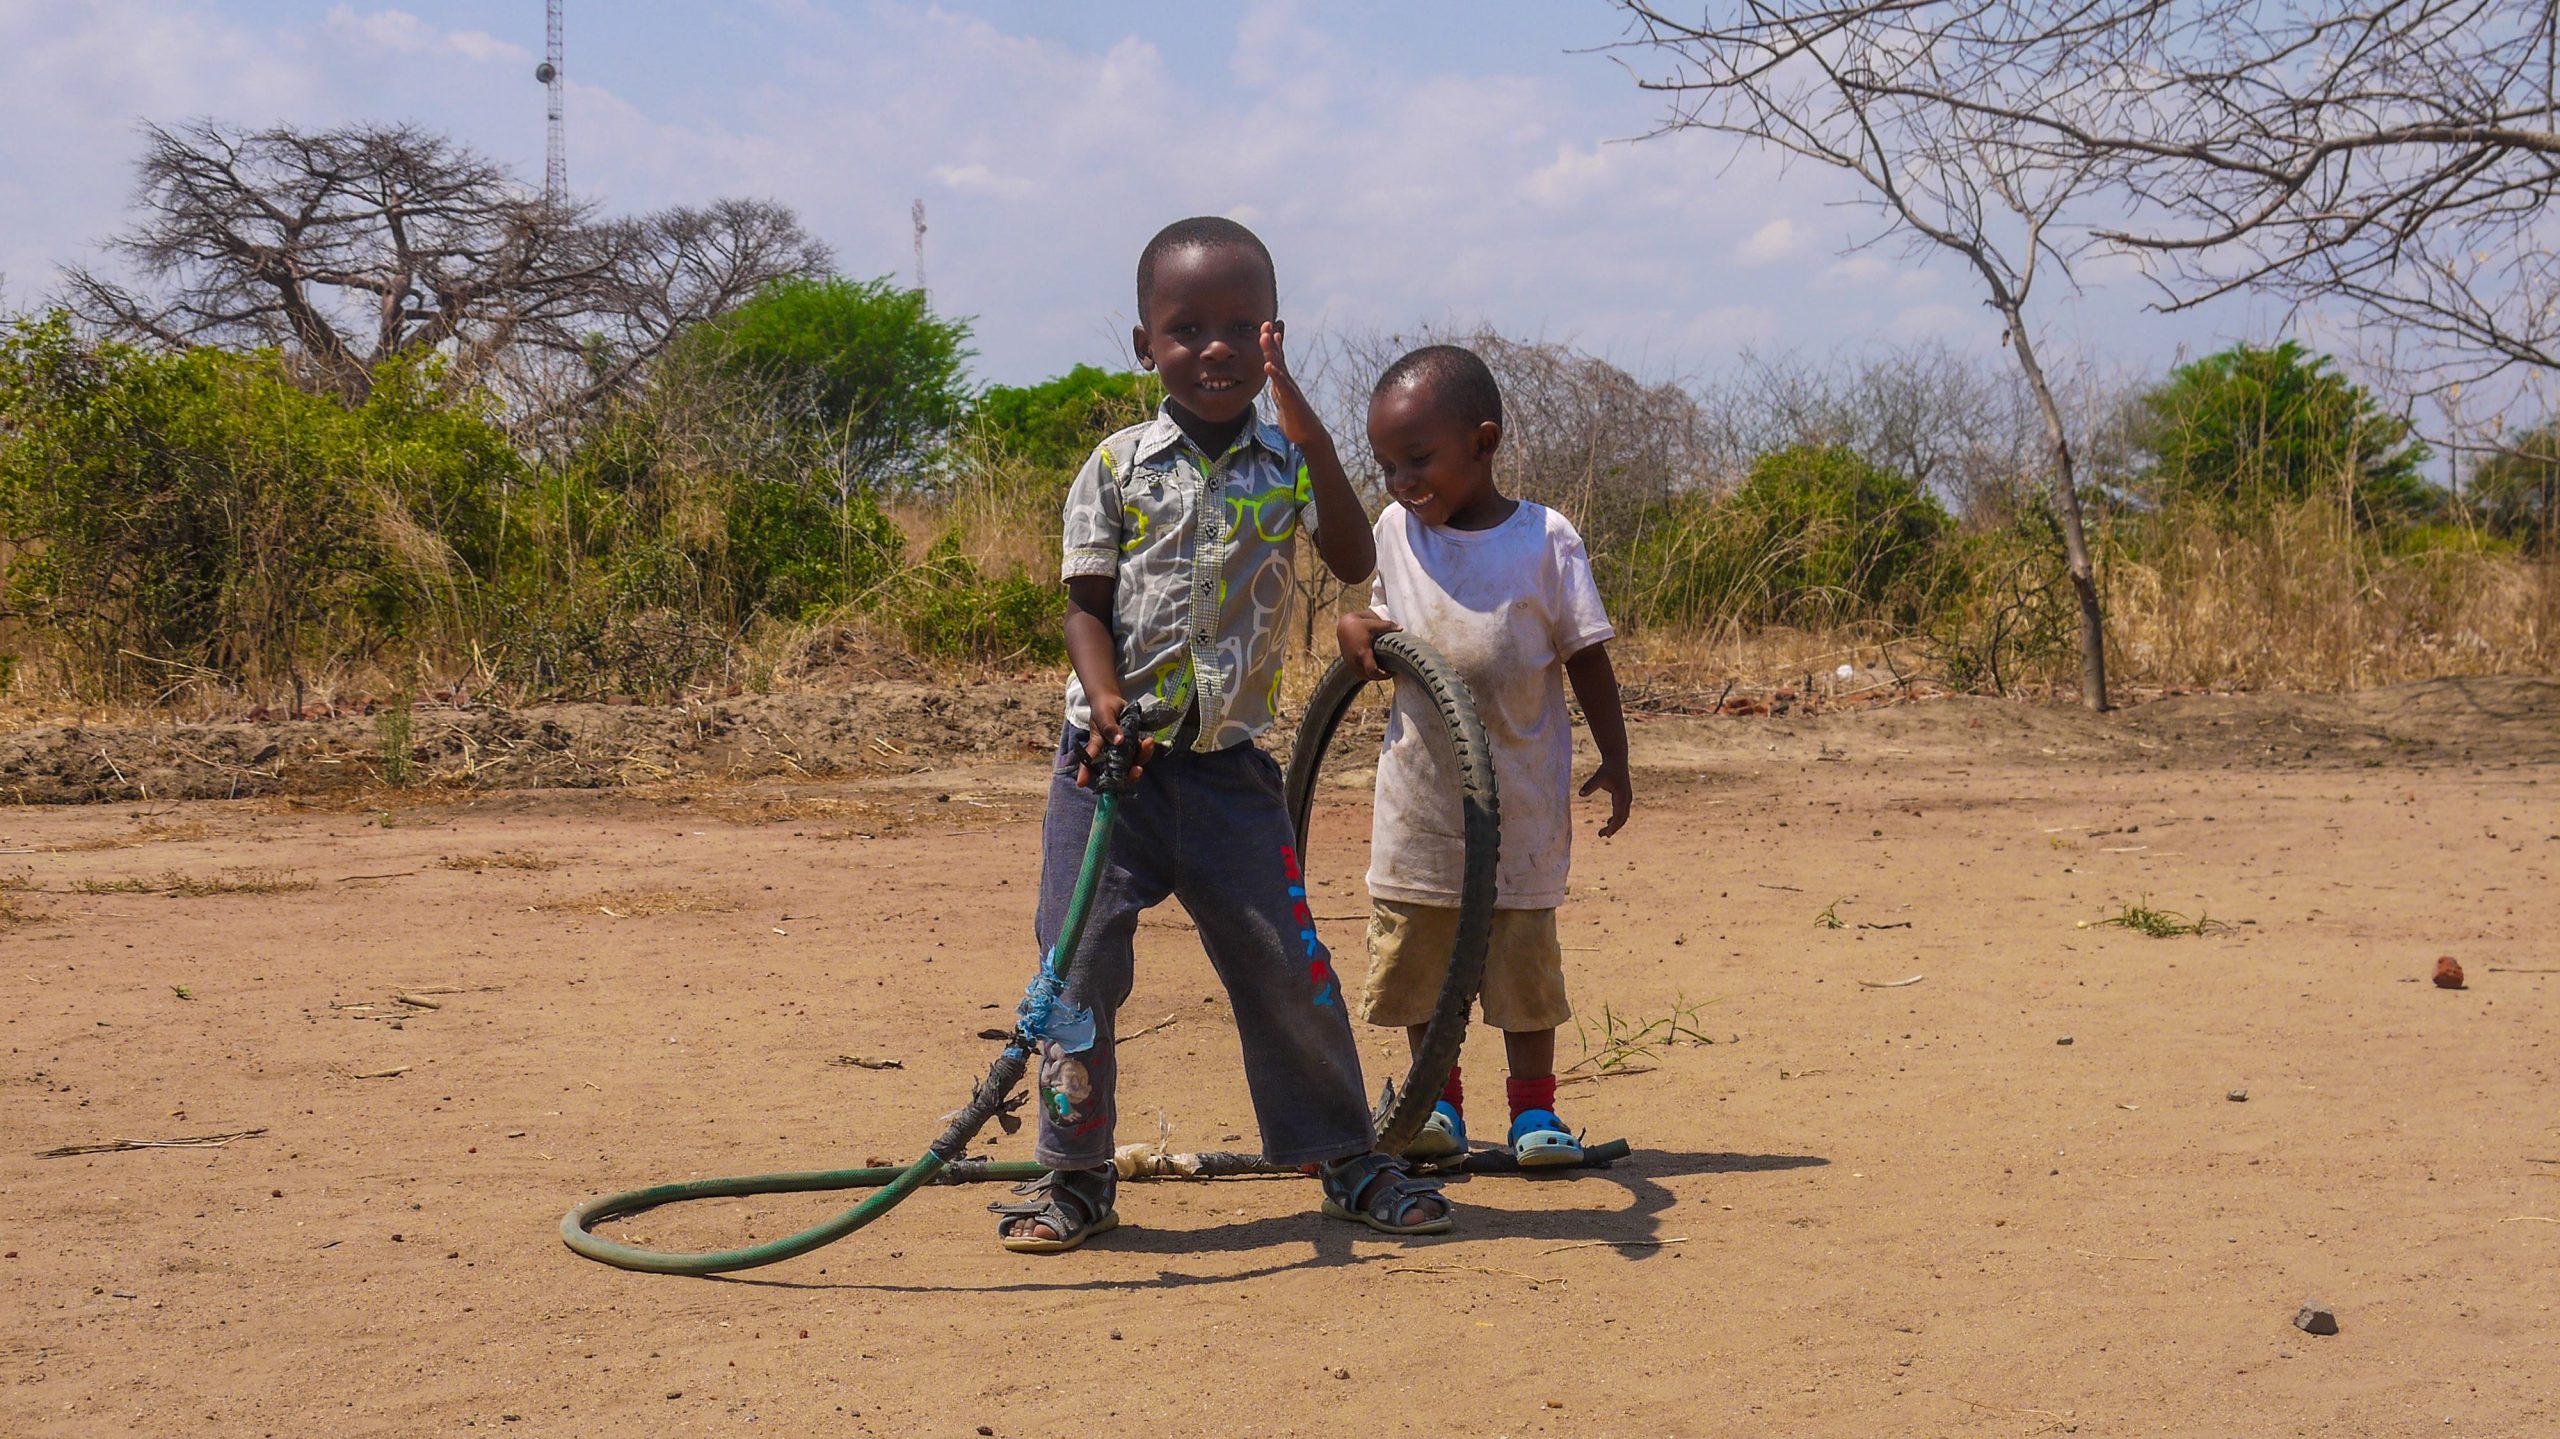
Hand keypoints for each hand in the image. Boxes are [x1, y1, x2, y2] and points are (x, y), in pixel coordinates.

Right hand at [1077, 692, 1155, 789]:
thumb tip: (1119, 741)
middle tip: (1137, 770)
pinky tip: (1149, 740)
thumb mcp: (1103, 715)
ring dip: (1142, 758)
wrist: (1114, 702)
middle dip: (1128, 776)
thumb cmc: (1103, 708)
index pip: (1088, 761)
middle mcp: (1109, 753)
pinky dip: (1147, 750)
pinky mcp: (1133, 747)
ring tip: (1148, 743)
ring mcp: (1122, 751)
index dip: (1084, 773)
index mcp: (1097, 746)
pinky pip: (1141, 754)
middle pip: (1116, 773)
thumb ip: (1109, 727)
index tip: (1081, 783)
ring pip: (1131, 765)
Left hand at [1260, 320, 1324, 449]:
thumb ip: (1277, 388)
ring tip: (1265, 336)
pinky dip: (1275, 375)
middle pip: (1278, 357)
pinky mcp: (1291, 400)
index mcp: (1283, 382)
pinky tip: (1268, 365)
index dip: (1272, 343)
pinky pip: (1282, 386)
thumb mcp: (1282, 400)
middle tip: (1265, 322)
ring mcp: (1290, 390)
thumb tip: (1273, 381)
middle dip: (1271, 339)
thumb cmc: (1295, 419)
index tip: (1267, 327)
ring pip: (1279, 367)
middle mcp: (1287, 382)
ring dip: (1272, 350)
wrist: (1308, 436)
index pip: (1277, 359)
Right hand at [1335, 612, 1399, 679]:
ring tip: (1383, 670)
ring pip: (1363, 676)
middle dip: (1380, 677)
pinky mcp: (1348, 663)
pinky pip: (1358, 672)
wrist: (1343, 625)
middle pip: (1369, 676)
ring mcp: (1351, 662)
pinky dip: (1366, 672)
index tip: (1391, 672)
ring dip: (1373, 676)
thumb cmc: (1359, 624)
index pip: (1372, 671)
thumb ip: (1388, 626)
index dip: (1382, 675)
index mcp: (1362, 652)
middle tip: (1390, 672)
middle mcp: (1355, 660)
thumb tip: (1401, 628)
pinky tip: (1374, 667)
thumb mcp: (1373, 623)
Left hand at [1579, 757, 1630, 837]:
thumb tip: (1580, 794)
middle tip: (1601, 835)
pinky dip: (1616, 818)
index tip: (1606, 835)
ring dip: (1615, 825)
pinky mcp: (1624, 796)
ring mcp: (1627, 798)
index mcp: (1622, 796)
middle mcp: (1627, 798)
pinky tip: (1608, 822)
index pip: (1619, 816)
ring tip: (1603, 833)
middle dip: (1613, 828)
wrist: (1617, 759)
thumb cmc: (1607, 768)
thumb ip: (1590, 786)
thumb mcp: (1598, 777)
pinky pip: (1622, 811)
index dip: (1613, 826)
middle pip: (1622, 818)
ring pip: (1623, 816)